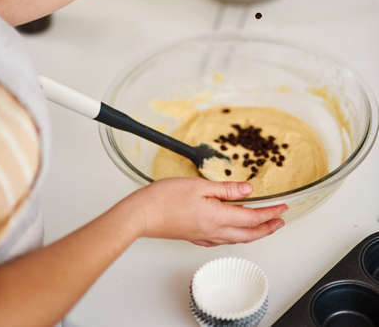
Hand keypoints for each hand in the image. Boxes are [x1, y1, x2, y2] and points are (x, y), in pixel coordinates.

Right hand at [128, 178, 286, 246]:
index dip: (270, 213)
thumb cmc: (166, 198)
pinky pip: (223, 240)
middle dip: (268, 228)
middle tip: (280, 221)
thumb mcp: (200, 186)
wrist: (143, 214)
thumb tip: (248, 190)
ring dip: (254, 233)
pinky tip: (233, 231)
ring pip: (237, 239)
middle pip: (249, 234)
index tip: (283, 208)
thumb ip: (226, 189)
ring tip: (262, 226)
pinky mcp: (195, 237)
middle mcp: (214, 231)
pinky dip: (236, 236)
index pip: (252, 218)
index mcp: (218, 217)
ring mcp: (204, 236)